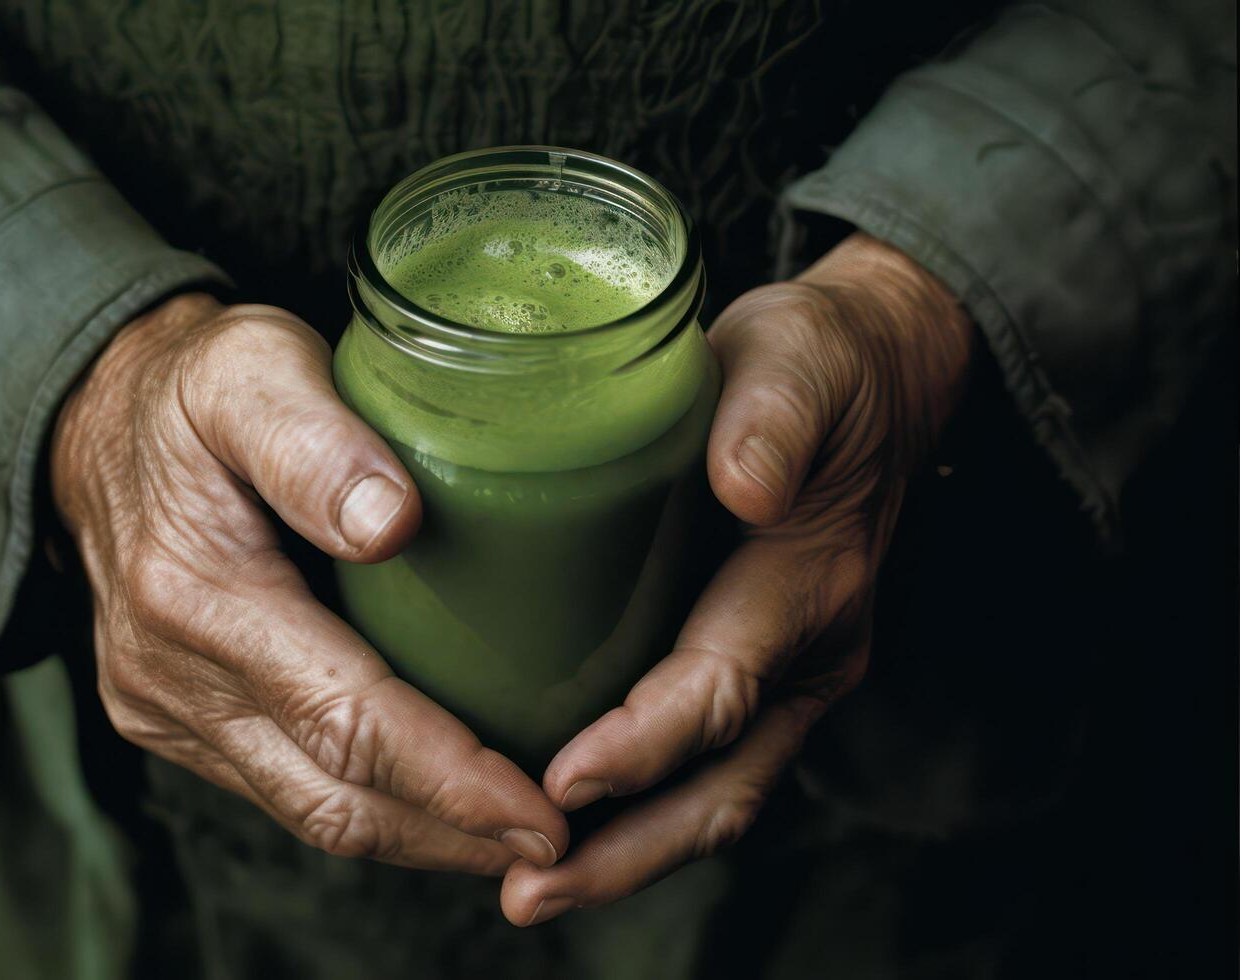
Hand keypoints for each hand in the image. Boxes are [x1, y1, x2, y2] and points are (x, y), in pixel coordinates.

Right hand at [52, 294, 566, 872]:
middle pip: (333, 798)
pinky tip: (440, 801)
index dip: (452, 779)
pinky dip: (370, 809)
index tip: (543, 812)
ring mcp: (165, 709)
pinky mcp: (174, 719)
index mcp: (193, 593)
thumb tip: (394, 523)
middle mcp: (169, 675)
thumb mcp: (251, 367)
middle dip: (453, 834)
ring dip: (419, 837)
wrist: (100, 421)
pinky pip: (282, 790)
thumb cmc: (195, 386)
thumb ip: (313, 439)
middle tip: (560, 844)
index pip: (345, 721)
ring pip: (309, 812)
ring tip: (516, 839)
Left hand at [499, 233, 974, 923]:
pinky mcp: (761, 672)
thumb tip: (747, 484)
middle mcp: (811, 651)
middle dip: (627, 851)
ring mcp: (791, 673)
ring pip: (715, 794)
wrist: (875, 379)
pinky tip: (566, 827)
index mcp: (809, 583)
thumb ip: (774, 416)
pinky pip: (707, 766)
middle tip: (527, 894)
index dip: (642, 745)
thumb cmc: (820, 366)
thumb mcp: (798, 359)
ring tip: (531, 892)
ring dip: (629, 855)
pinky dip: (642, 812)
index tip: (559, 784)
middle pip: (720, 784)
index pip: (720, 688)